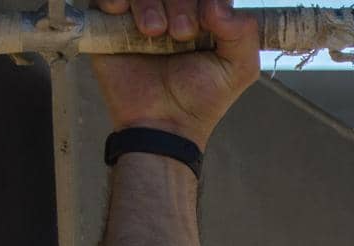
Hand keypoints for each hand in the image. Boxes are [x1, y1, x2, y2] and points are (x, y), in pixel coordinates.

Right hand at [90, 0, 259, 150]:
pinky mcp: (109, 24)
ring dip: (148, 2)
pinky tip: (120, 11)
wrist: (163, 125)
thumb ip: (244, 33)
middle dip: (180, 2)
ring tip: (154, 32)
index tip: (207, 22)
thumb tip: (216, 4)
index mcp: (202, 13)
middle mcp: (170, 8)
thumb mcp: (238, 69)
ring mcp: (138, 14)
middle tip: (182, 33)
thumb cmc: (201, 98)